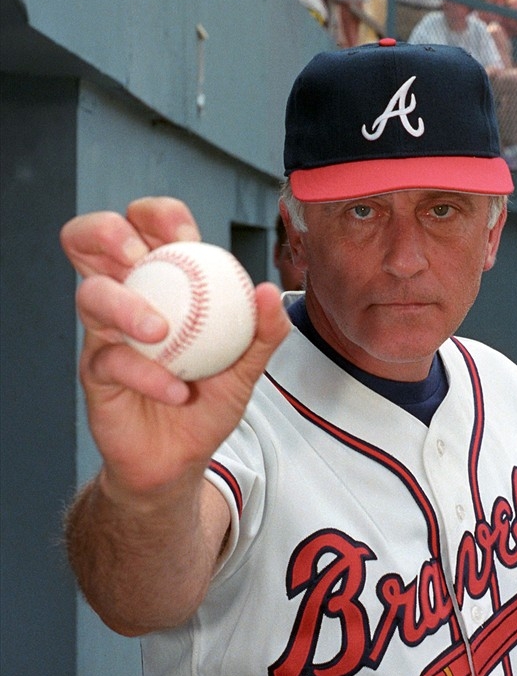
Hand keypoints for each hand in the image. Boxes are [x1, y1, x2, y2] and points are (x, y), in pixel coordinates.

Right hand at [60, 197, 290, 497]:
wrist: (180, 459)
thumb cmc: (206, 403)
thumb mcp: (246, 368)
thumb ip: (263, 332)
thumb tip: (268, 291)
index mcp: (161, 283)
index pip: (147, 227)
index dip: (159, 216)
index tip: (189, 238)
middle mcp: (124, 298)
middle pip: (89, 241)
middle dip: (106, 232)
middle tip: (140, 257)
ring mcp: (104, 333)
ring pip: (91, 295)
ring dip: (126, 305)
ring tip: (161, 332)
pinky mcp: (94, 372)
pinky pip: (111, 361)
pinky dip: (149, 375)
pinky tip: (178, 392)